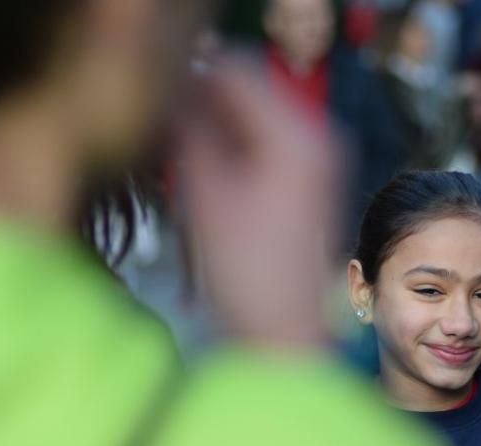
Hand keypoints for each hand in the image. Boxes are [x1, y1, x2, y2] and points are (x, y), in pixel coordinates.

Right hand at [176, 53, 339, 349]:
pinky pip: (266, 148)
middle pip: (247, 95)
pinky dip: (235, 156)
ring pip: (253, 122)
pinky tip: (210, 187)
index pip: (235, 73)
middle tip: (167, 146)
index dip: (190, 81)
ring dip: (215, 134)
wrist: (285, 337)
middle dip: (203, 109)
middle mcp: (321, 140)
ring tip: (184, 174)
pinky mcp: (314, 185)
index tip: (158, 111)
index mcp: (299, 137)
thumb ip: (190, 128)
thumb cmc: (245, 275)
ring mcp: (322, 163)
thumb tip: (177, 88)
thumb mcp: (205, 193)